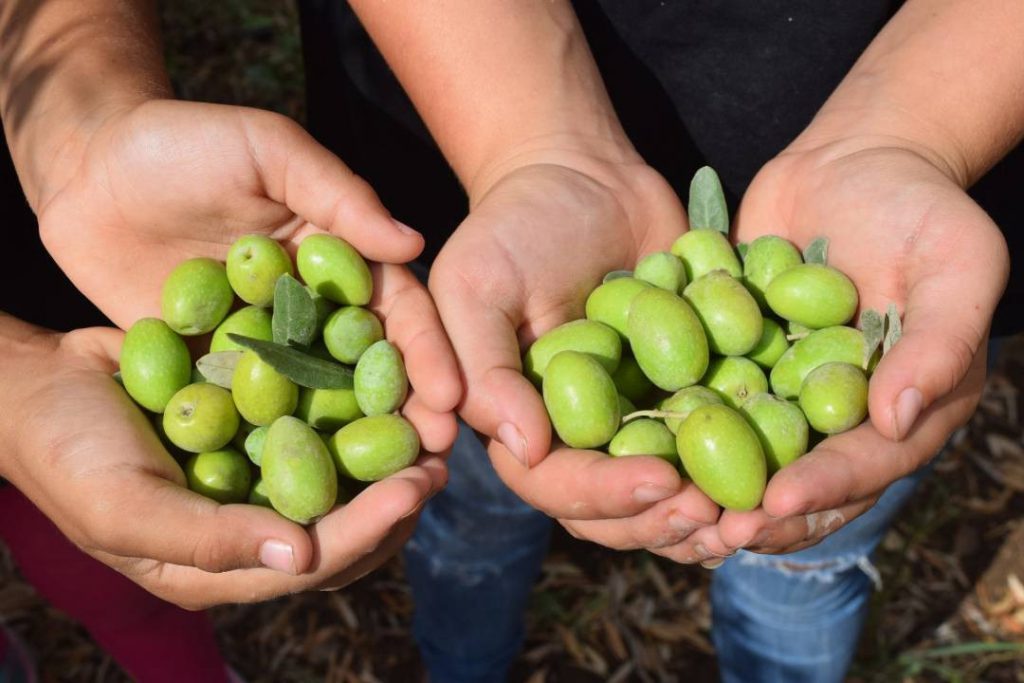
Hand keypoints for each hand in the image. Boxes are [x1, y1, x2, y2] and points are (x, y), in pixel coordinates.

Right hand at [0, 316, 447, 608]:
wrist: (39, 384)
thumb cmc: (68, 453)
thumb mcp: (123, 508)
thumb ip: (209, 541)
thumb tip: (301, 559)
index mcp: (222, 567)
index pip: (316, 560)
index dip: (370, 527)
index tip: (417, 487)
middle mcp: (252, 524)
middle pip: (345, 526)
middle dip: (396, 496)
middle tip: (441, 457)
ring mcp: (258, 474)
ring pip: (343, 478)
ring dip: (390, 455)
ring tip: (432, 422)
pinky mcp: (259, 426)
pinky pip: (318, 424)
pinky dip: (354, 408)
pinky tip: (389, 378)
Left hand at [35, 98, 460, 451]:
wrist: (88, 168)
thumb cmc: (184, 142)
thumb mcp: (269, 150)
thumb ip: (339, 196)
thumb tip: (413, 243)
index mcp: (339, 258)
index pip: (396, 310)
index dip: (426, 353)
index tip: (450, 398)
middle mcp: (311, 310)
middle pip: (367, 368)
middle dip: (404, 413)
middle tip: (434, 461)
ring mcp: (263, 347)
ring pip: (317, 401)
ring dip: (351, 446)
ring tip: (381, 493)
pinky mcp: (212, 372)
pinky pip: (246, 413)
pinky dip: (270, 448)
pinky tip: (293, 492)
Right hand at [429, 152, 720, 556]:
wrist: (582, 175)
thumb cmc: (515, 225)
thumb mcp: (474, 284)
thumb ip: (483, 366)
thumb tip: (527, 449)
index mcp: (521, 420)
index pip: (553, 483)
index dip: (605, 495)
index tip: (661, 480)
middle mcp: (576, 433)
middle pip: (614, 507)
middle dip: (664, 519)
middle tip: (717, 514)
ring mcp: (632, 415)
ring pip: (666, 490)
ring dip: (708, 510)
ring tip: (754, 509)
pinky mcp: (682, 390)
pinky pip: (712, 438)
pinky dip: (745, 460)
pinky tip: (785, 464)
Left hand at [676, 141, 1006, 559]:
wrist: (852, 159)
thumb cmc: (919, 207)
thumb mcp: (957, 264)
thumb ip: (940, 341)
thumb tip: (898, 419)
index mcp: (904, 406)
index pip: (865, 462)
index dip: (822, 488)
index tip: (774, 506)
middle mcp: (842, 412)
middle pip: (802, 479)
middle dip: (758, 513)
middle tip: (711, 532)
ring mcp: (785, 389)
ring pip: (749, 455)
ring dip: (711, 489)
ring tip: (668, 510)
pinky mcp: (738, 360)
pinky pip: (709, 399)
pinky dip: (678, 426)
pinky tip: (638, 446)